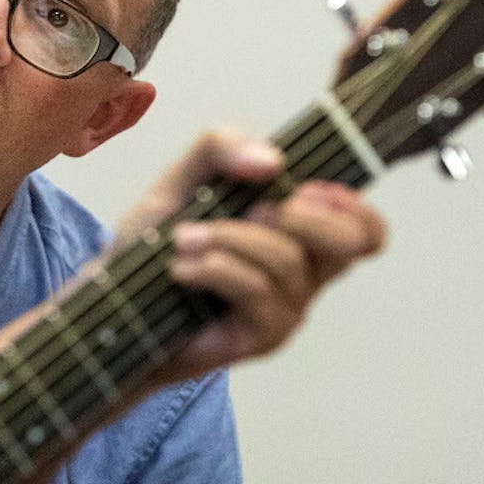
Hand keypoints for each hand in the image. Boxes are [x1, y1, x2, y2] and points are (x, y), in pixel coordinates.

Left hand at [119, 129, 386, 383]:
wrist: (116, 296)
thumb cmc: (158, 239)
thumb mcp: (186, 176)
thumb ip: (221, 147)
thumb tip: (270, 160)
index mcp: (302, 232)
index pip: (367, 230)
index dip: (352, 206)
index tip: (304, 188)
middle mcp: (306, 272)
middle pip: (352, 244)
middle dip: (306, 217)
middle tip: (254, 208)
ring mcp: (288, 308)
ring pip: (286, 260)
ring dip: (228, 238)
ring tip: (182, 238)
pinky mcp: (261, 336)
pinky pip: (257, 291)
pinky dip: (216, 268)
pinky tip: (182, 269)